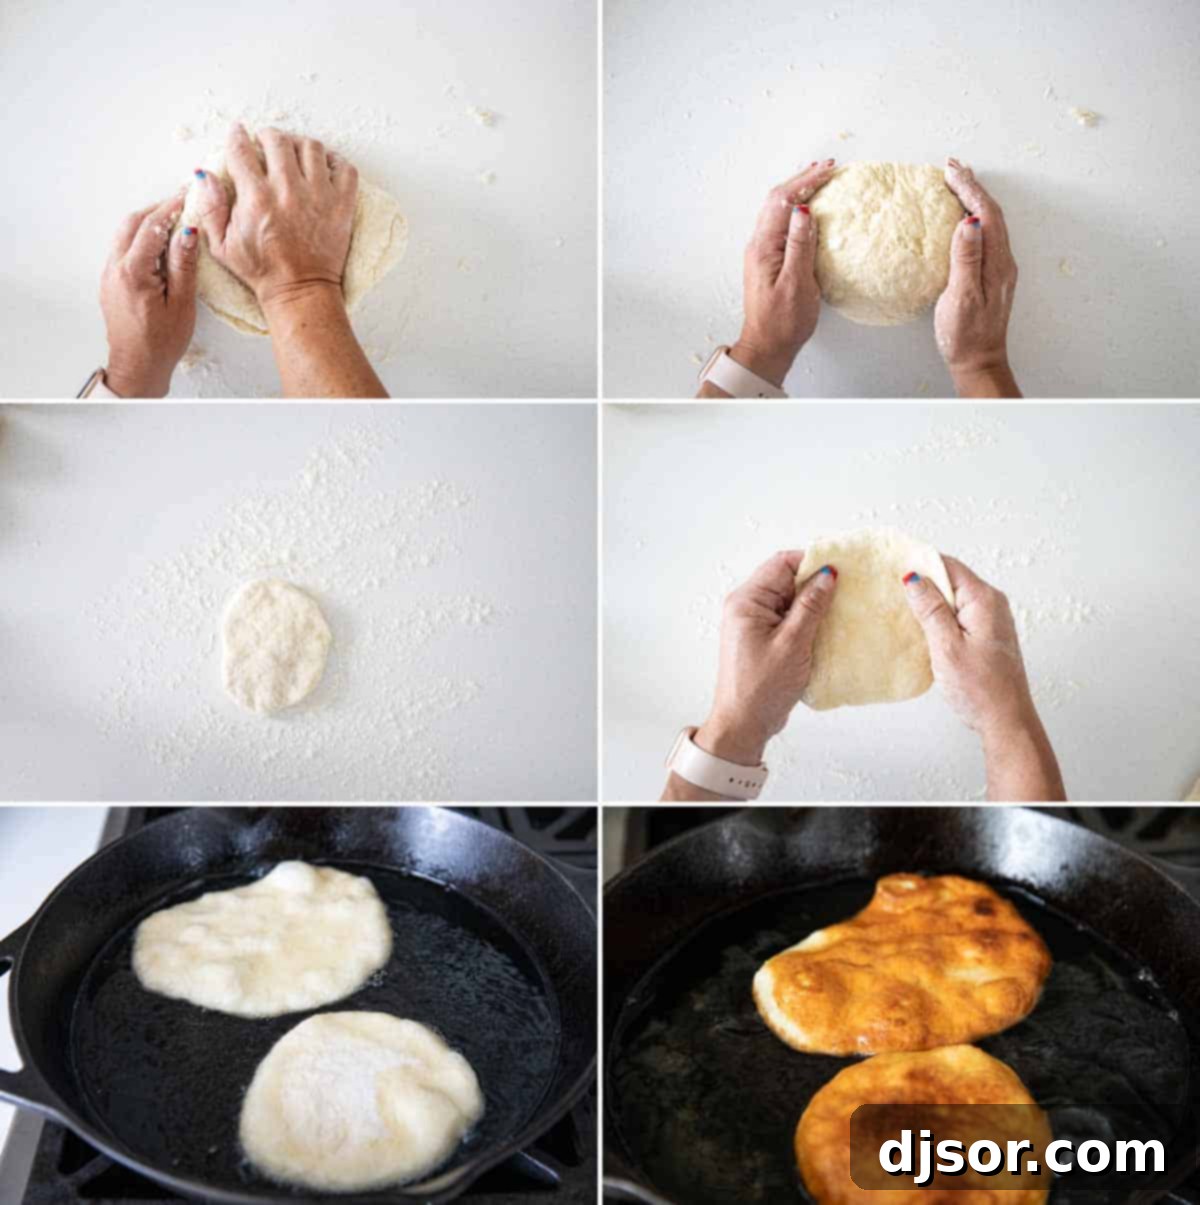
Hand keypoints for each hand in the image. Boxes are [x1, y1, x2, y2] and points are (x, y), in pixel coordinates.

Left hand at [100, 193, 198, 396]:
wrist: (137, 366)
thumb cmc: (161, 342)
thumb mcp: (181, 304)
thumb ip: (183, 265)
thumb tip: (187, 233)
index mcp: (133, 272)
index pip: (152, 227)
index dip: (171, 208)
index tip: (187, 196)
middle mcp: (115, 268)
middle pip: (133, 223)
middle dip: (157, 210)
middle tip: (180, 204)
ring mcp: (109, 274)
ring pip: (125, 234)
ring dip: (148, 223)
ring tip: (173, 223)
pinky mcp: (111, 281)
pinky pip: (124, 249)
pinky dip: (141, 239)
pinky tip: (160, 246)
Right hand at [191, 124, 358, 311]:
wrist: (300, 291)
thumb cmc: (262, 270)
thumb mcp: (222, 245)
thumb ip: (210, 207)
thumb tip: (204, 175)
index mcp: (257, 198)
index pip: (242, 150)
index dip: (237, 136)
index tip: (238, 134)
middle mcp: (288, 191)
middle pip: (277, 140)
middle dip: (267, 137)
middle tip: (266, 144)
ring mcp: (319, 196)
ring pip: (311, 147)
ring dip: (299, 143)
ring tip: (293, 153)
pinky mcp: (342, 205)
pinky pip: (344, 168)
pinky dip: (334, 160)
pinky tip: (323, 166)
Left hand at [696, 551, 838, 764]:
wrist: (744, 724)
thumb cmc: (762, 688)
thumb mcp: (792, 644)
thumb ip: (811, 606)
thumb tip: (827, 574)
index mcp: (747, 601)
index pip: (781, 564)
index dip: (812, 561)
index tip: (842, 567)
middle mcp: (748, 607)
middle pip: (787, 579)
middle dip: (817, 582)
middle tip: (848, 589)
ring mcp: (756, 622)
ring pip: (791, 599)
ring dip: (815, 603)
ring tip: (843, 608)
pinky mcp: (765, 637)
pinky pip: (790, 618)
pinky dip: (809, 620)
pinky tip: (829, 627)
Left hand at [721, 159, 837, 388]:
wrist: (767, 347)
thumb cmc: (783, 322)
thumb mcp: (796, 283)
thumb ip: (800, 245)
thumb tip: (804, 210)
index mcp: (764, 247)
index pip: (782, 201)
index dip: (805, 182)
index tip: (828, 170)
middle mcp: (759, 245)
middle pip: (777, 200)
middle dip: (802, 180)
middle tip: (827, 167)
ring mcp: (762, 252)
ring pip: (778, 210)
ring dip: (798, 191)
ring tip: (820, 177)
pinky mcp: (769, 260)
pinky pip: (782, 224)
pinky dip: (796, 208)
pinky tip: (809, 208)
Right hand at [902, 556, 1034, 740]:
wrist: (1005, 720)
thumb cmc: (979, 688)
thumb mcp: (946, 646)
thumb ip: (930, 609)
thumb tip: (913, 578)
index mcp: (984, 600)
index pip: (948, 566)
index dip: (920, 563)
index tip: (892, 567)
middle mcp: (991, 603)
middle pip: (950, 579)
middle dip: (922, 583)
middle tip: (891, 591)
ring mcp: (990, 618)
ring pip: (952, 597)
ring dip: (928, 602)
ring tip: (902, 610)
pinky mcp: (985, 633)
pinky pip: (957, 613)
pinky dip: (939, 617)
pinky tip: (922, 628)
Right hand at [934, 158, 1020, 397]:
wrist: (979, 362)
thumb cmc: (966, 335)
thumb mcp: (962, 297)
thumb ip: (966, 258)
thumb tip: (967, 222)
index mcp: (996, 262)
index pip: (985, 214)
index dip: (969, 188)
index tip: (950, 170)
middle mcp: (1003, 261)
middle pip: (991, 212)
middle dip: (972, 186)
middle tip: (952, 167)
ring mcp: (999, 268)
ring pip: (990, 222)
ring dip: (974, 199)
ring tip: (957, 183)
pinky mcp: (991, 275)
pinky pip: (985, 235)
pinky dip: (974, 216)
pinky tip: (962, 217)